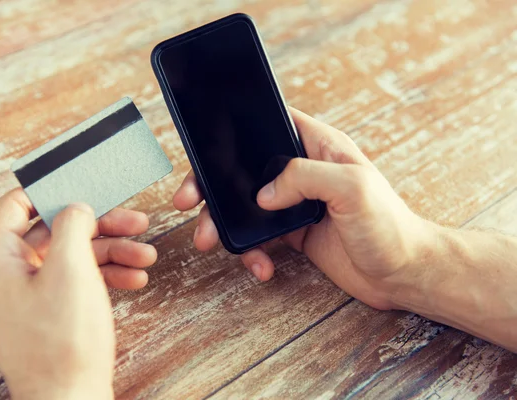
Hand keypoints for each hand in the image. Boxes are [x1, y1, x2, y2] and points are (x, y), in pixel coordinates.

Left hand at [0, 189, 155, 398]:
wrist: (70, 399)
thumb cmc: (63, 343)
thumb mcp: (72, 269)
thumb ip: (72, 226)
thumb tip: (76, 208)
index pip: (17, 205)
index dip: (54, 192)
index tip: (87, 188)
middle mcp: (5, 275)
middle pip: (55, 231)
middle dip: (101, 227)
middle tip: (135, 222)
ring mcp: (27, 295)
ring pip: (71, 256)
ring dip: (112, 252)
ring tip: (145, 256)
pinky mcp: (47, 312)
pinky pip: (75, 281)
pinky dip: (105, 276)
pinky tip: (134, 279)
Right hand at [173, 107, 431, 309]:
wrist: (403, 274)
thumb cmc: (390, 226)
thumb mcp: (352, 187)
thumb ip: (304, 177)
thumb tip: (263, 192)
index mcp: (318, 146)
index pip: (271, 122)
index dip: (237, 126)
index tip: (207, 141)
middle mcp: (303, 172)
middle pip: (244, 167)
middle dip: (213, 184)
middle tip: (189, 201)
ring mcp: (295, 203)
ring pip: (245, 204)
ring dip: (223, 223)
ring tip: (209, 241)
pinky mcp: (293, 233)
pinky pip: (259, 237)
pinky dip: (252, 252)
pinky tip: (260, 266)